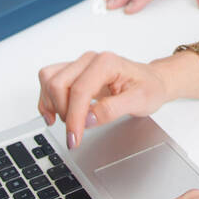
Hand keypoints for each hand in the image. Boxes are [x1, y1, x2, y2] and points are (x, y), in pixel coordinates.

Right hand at [38, 49, 170, 147]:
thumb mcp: (139, 101)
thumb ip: (112, 110)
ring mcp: (79, 65)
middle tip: (75, 132)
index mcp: (106, 63)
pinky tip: (54, 114)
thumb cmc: (148, 87)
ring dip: (51, 104)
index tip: (75, 138)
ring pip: (49, 79)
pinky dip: (47, 99)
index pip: (79, 90)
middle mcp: (89, 60)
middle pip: (58, 84)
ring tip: (65, 122)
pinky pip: (49, 80)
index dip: (74, 117)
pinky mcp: (73, 73)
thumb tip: (88, 119)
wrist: (151, 81)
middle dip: (63, 112)